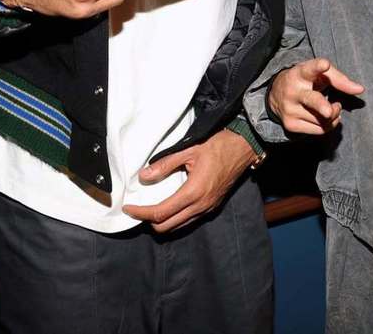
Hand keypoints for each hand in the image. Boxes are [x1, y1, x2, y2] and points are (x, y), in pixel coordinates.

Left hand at [123, 129, 255, 232]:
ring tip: (150, 208)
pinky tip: (169, 204)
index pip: (160, 213)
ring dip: (162, 221)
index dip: (141, 213)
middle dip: (148, 221)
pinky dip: (175, 218)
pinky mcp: (212, 207)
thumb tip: (143, 176)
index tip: (128, 209)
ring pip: (178, 226)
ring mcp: (208, 209)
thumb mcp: (189, 150)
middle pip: (166, 226)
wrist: (244, 147)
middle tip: (137, 209)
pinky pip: (189, 220)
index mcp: (193, 193)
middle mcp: (201, 206)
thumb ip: (165, 164)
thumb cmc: (218, 145)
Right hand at [268, 58, 363, 133]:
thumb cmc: (306, 80)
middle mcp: (293, 91)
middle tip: (329, 111)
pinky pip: (319, 130)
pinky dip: (327, 125)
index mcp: (300, 74)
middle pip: (311, 100)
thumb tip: (361, 90)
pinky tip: (324, 117)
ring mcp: (290, 109)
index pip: (310, 69)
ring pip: (322, 119)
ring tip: (331, 108)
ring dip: (333, 116)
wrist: (276, 94)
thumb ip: (340, 80)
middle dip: (321, 106)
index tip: (325, 64)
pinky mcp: (290, 125)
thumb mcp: (320, 74)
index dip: (317, 67)